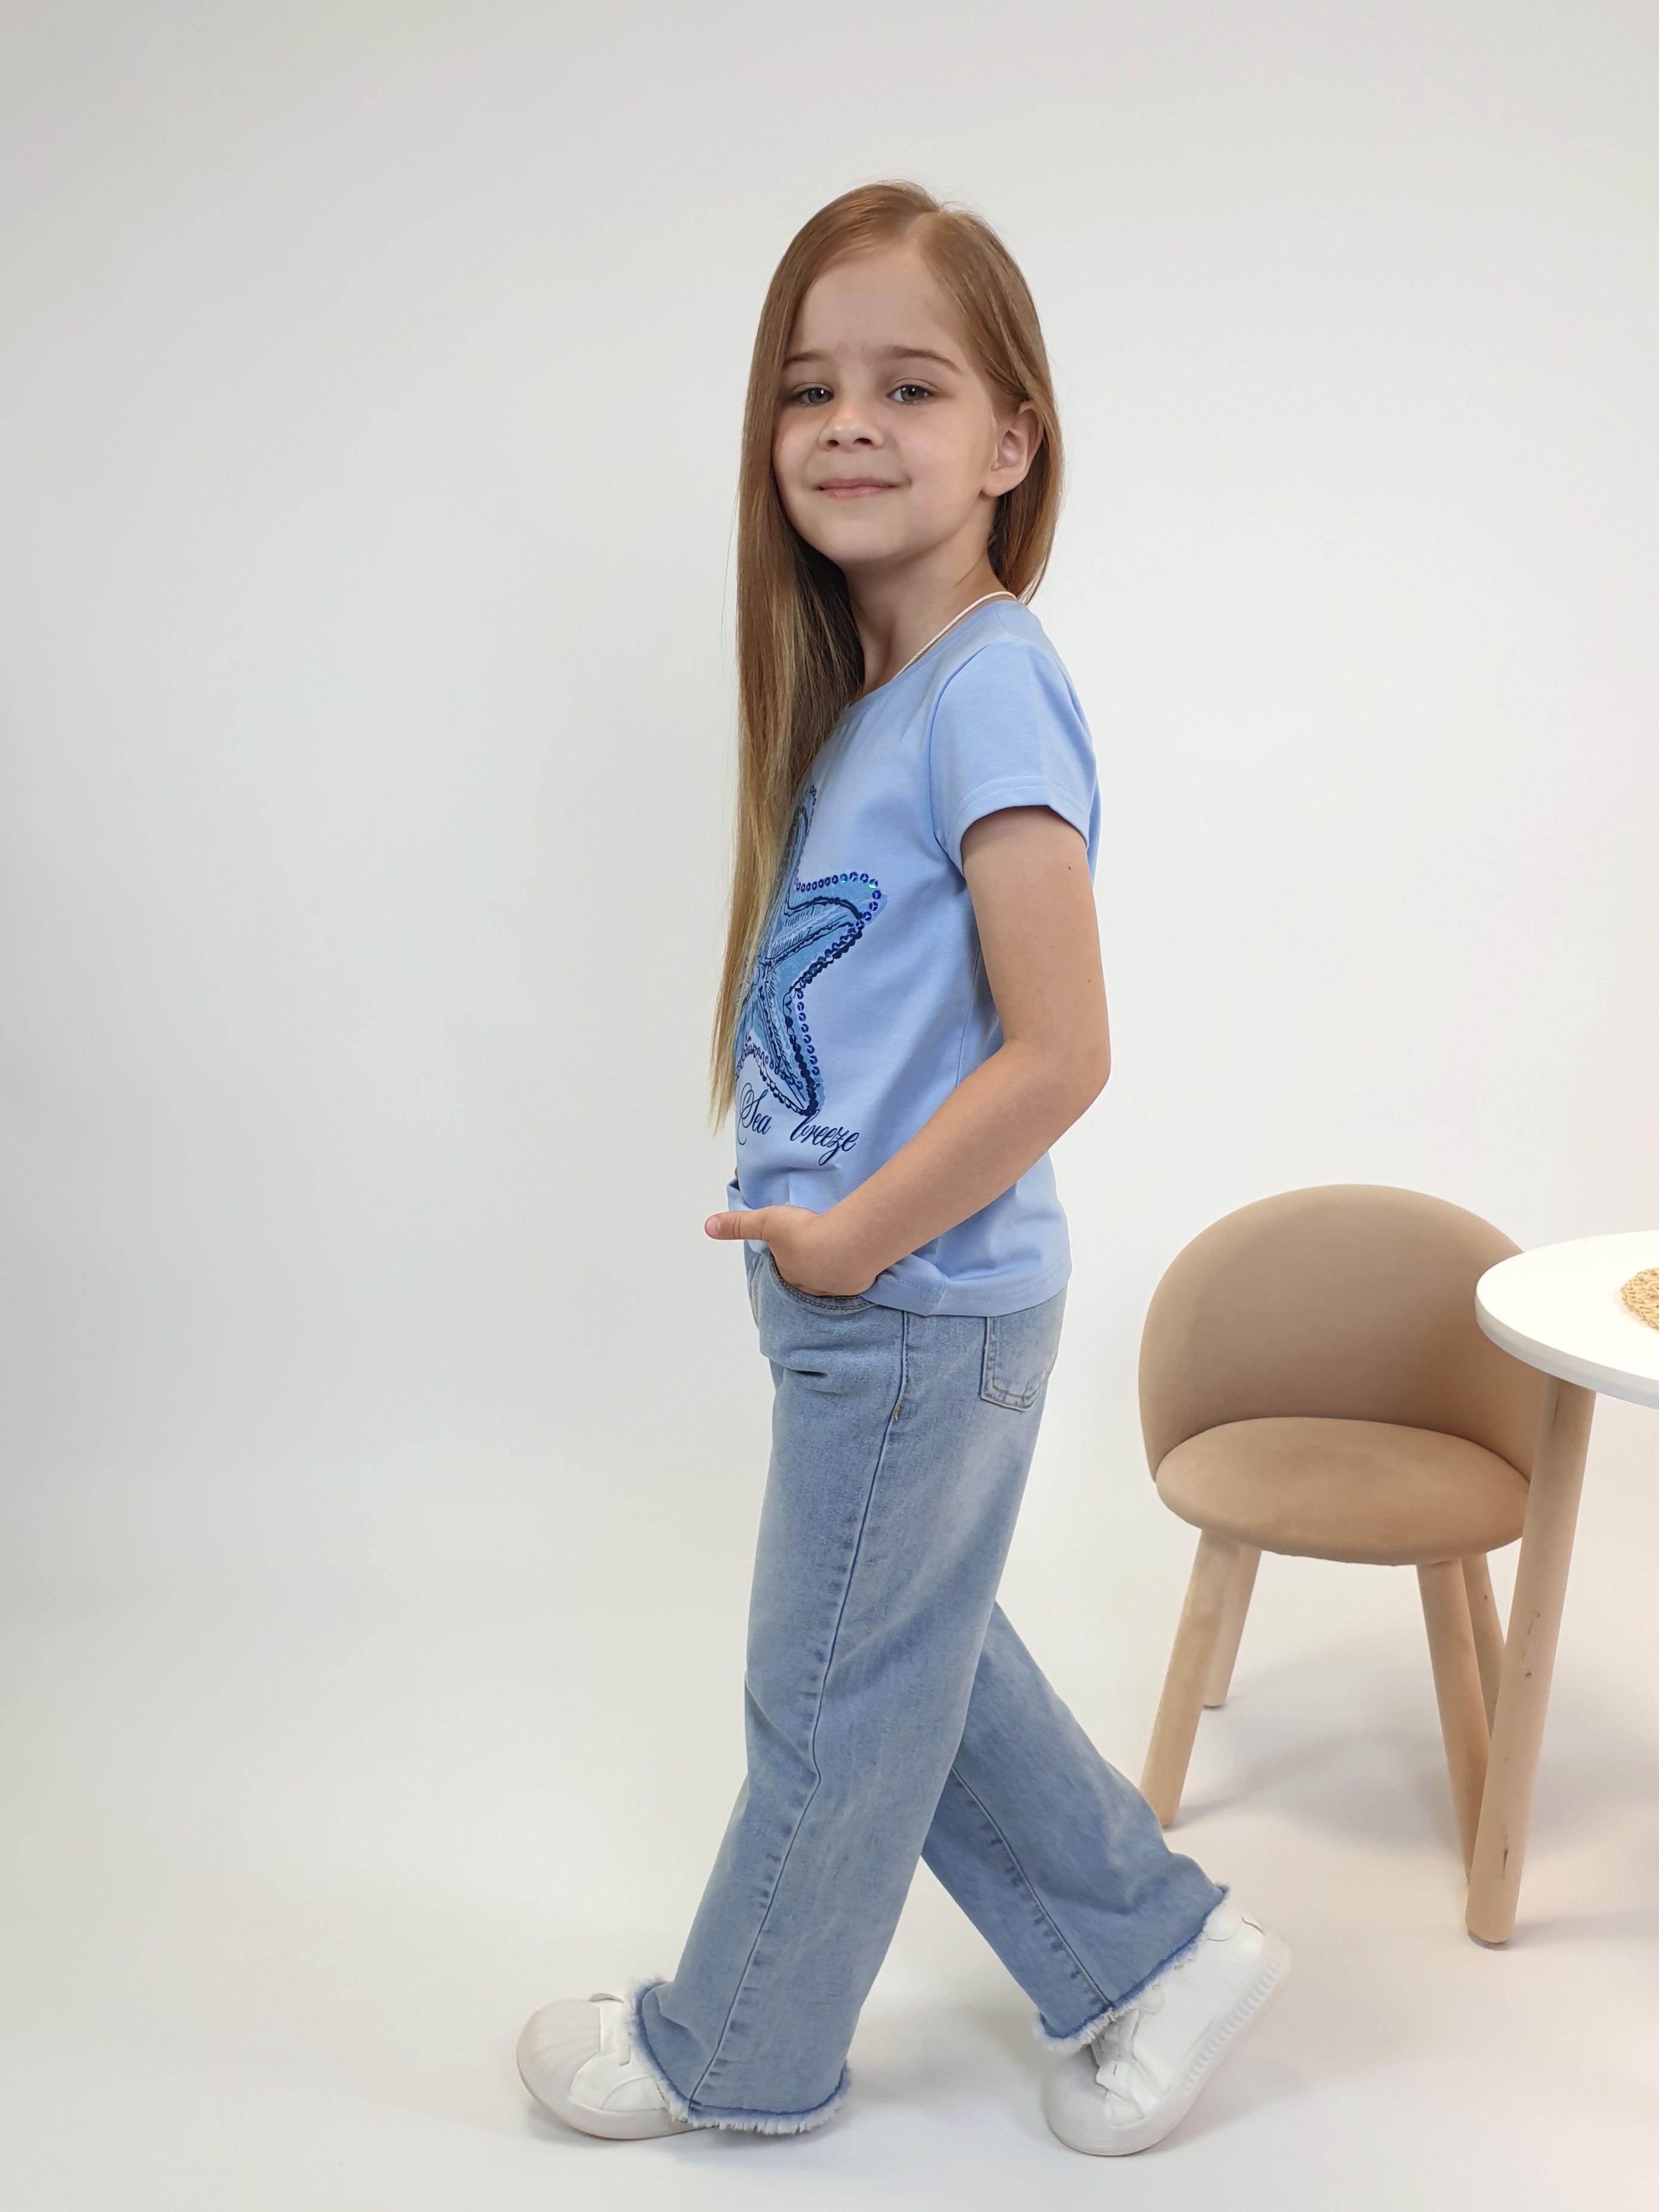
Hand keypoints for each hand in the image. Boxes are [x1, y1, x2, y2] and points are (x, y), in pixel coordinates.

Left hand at [703, 1203, 874, 1297]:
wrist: (845, 1243)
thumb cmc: (803, 1233)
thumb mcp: (765, 1222)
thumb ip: (738, 1224)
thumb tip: (707, 1226)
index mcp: (788, 1275)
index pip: (783, 1270)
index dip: (786, 1259)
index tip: (793, 1247)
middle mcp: (810, 1289)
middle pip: (807, 1279)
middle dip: (811, 1267)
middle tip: (817, 1249)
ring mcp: (836, 1288)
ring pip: (831, 1281)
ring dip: (833, 1269)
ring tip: (838, 1250)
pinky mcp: (859, 1284)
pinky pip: (854, 1278)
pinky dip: (854, 1268)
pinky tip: (858, 1255)